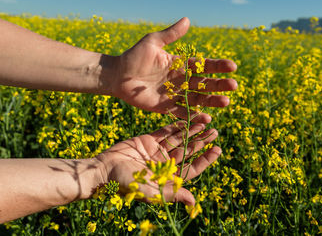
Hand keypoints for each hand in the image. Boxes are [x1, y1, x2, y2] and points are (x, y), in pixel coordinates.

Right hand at [94, 122, 220, 204]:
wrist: (104, 170)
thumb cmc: (126, 185)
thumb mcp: (150, 192)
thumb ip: (172, 194)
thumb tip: (194, 202)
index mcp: (169, 177)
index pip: (192, 168)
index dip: (206, 159)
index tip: (217, 150)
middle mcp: (165, 164)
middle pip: (189, 151)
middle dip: (202, 142)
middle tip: (215, 132)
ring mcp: (157, 151)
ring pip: (179, 139)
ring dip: (192, 131)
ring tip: (206, 122)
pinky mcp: (148, 140)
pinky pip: (165, 132)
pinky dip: (176, 125)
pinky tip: (187, 119)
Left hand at [111, 17, 236, 122]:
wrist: (118, 75)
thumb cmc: (134, 57)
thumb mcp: (153, 42)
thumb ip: (170, 34)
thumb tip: (188, 20)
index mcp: (180, 64)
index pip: (203, 65)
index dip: (218, 66)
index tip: (232, 66)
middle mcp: (181, 80)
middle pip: (204, 83)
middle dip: (219, 85)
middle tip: (234, 86)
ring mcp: (175, 95)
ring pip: (197, 99)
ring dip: (212, 101)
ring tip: (226, 102)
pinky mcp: (166, 108)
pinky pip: (182, 113)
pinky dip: (194, 116)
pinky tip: (207, 118)